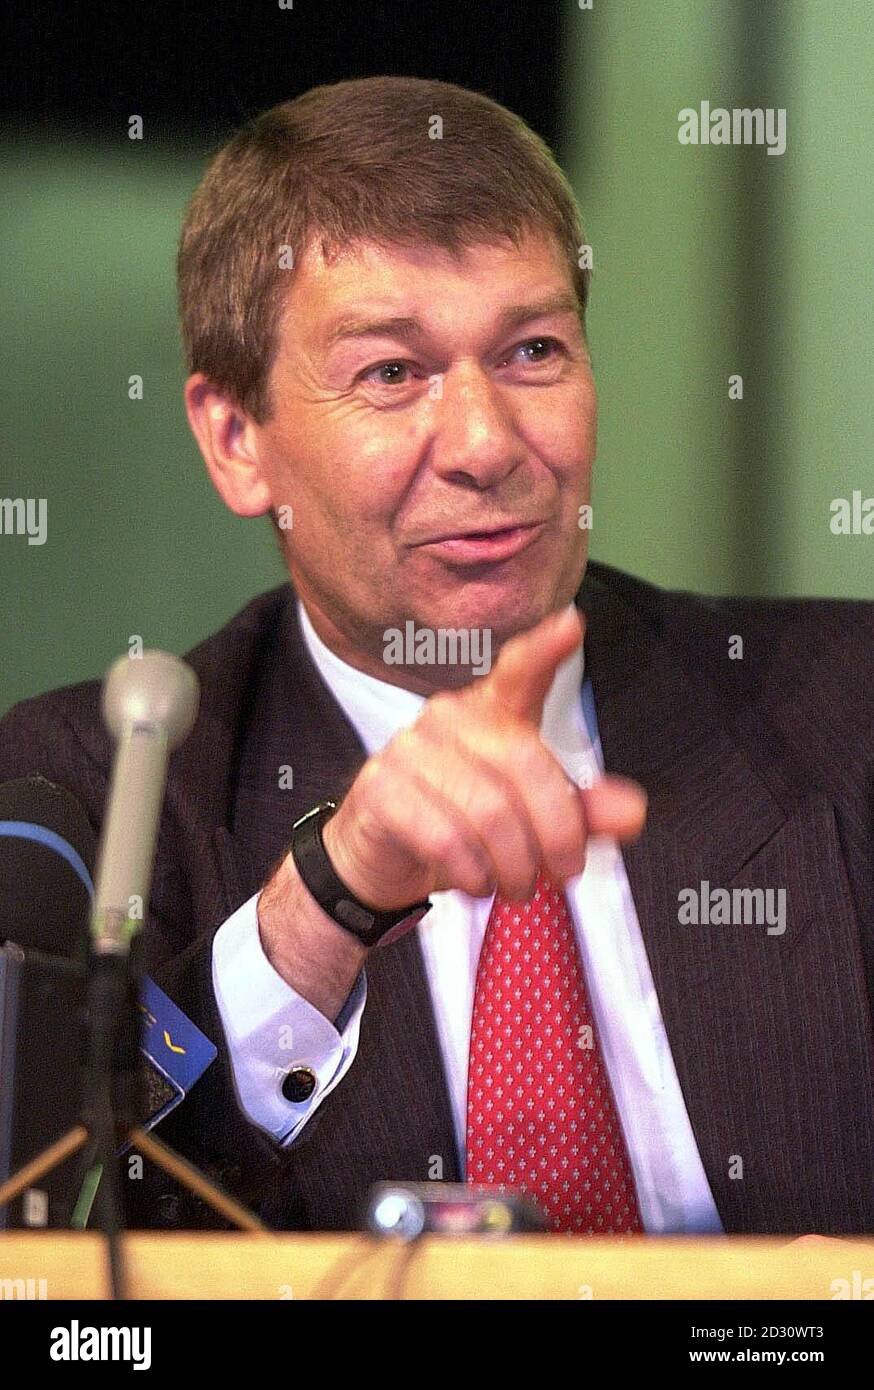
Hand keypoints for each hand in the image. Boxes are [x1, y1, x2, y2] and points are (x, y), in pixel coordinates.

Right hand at [322, 605, 646, 914]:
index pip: (519, 672)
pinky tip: (476, 883)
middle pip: (525, 764)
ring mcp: (408, 749)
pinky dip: (472, 873)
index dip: (545, 650)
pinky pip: (445, 837)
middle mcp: (448, 717)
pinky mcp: (380, 789)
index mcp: (490, 712)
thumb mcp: (529, 823)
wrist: (379, 861)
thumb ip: (581, 813)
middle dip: (556, 833)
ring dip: (514, 864)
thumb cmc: (461, 827)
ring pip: (490, 810)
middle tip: (562, 873)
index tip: (572, 625)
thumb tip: (632, 812)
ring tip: (516, 887)